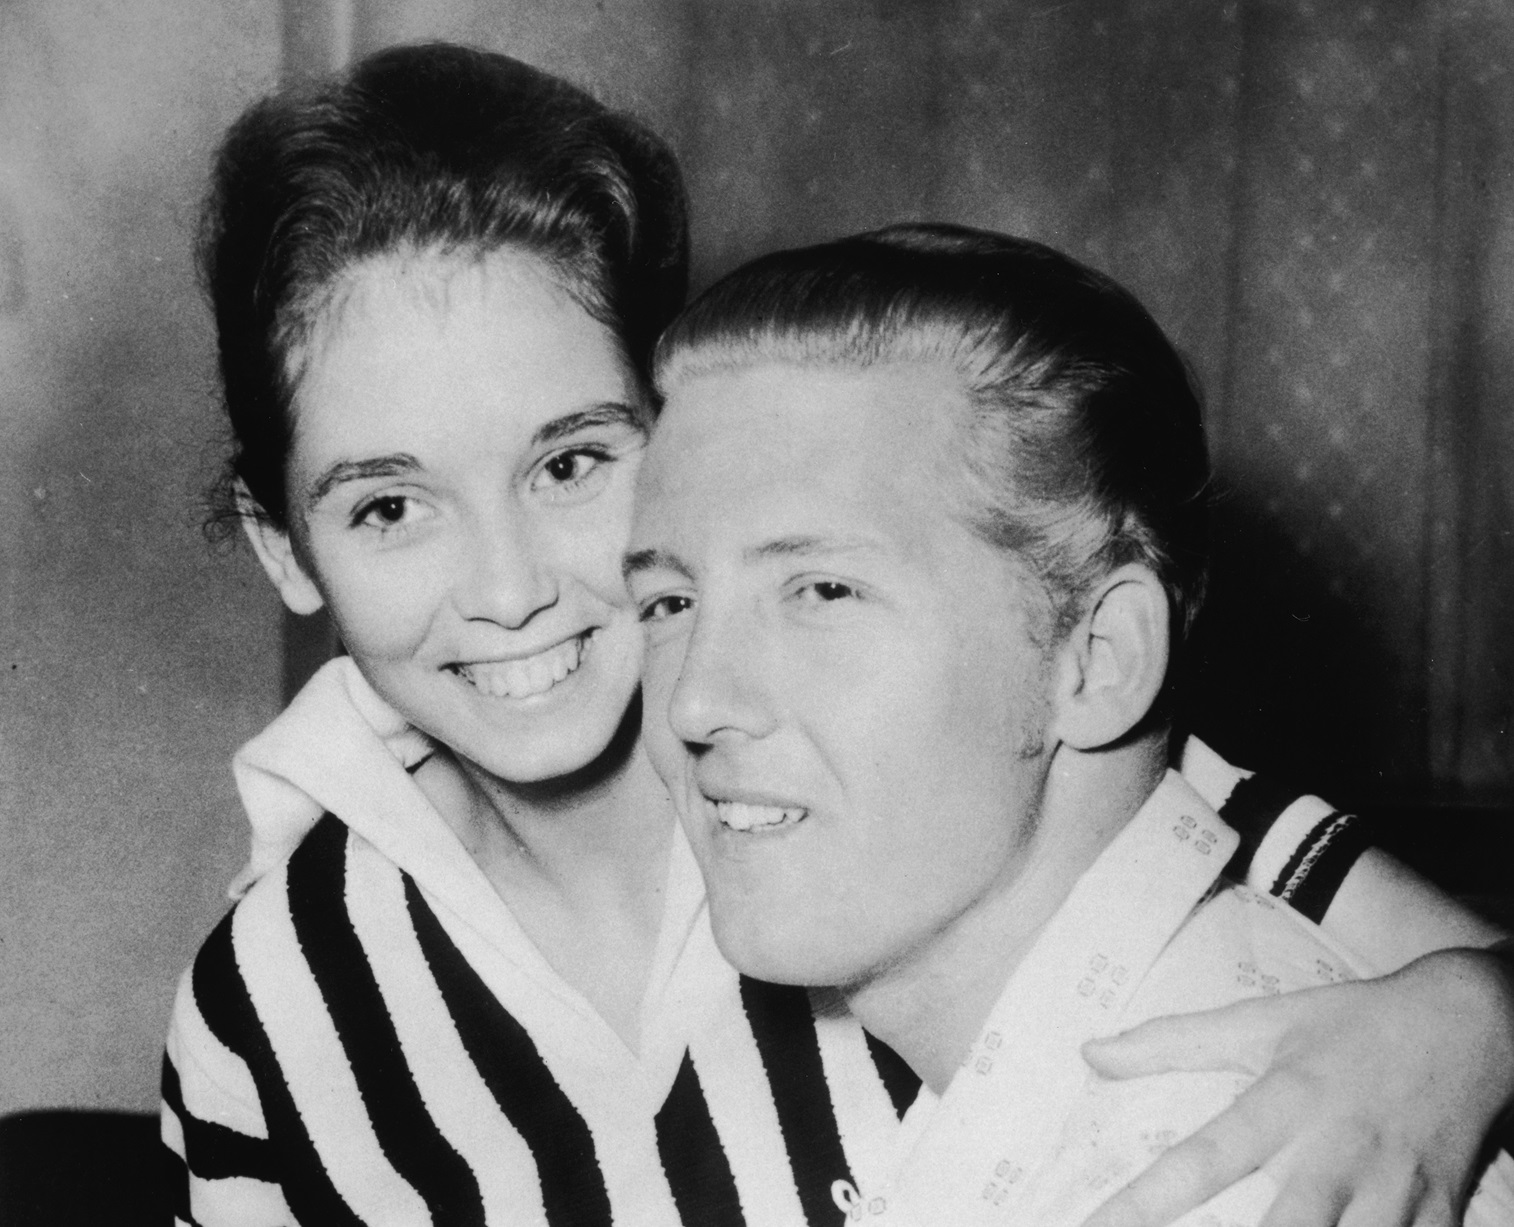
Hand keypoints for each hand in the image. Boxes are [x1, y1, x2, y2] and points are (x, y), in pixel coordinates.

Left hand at [1078, 946, 1513, 1226]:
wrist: (1468, 1021)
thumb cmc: (1350, 1024)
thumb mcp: (1260, 1021)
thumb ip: (1172, 1041)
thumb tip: (1090, 1052)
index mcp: (1285, 1101)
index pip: (1202, 1159)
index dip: (1144, 1203)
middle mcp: (1337, 1152)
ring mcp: (1393, 1189)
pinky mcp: (1440, 1212)